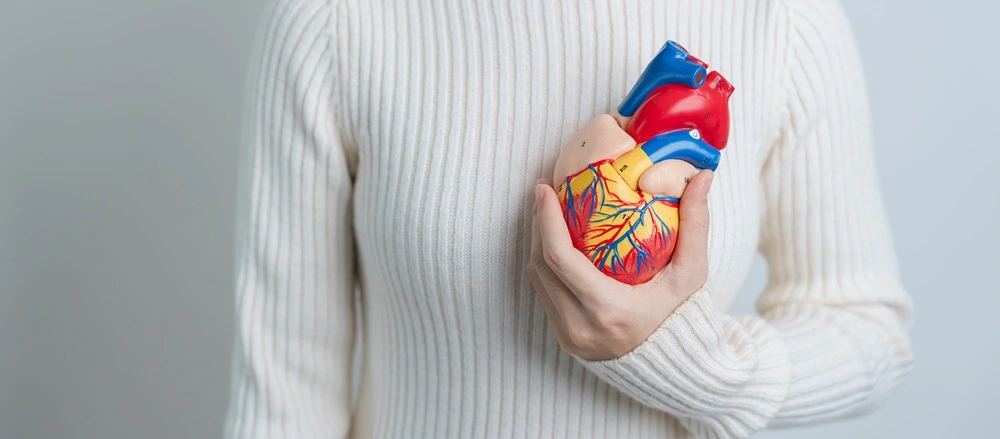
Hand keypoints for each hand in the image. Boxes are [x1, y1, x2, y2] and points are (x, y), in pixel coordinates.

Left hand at [527, 170, 713, 360]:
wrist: (675, 367)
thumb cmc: (683, 316)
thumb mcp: (692, 273)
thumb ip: (696, 225)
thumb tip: (702, 177)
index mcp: (608, 310)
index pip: (561, 258)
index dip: (546, 219)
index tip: (545, 189)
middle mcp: (580, 326)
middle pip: (540, 265)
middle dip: (538, 223)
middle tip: (545, 190)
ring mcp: (568, 335)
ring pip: (537, 279)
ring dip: (537, 242)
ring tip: (546, 210)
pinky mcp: (563, 338)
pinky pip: (544, 293)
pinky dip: (544, 264)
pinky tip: (553, 240)